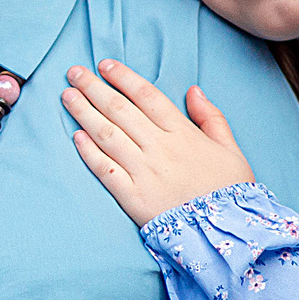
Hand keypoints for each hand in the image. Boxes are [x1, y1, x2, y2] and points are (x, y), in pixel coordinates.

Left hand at [61, 60, 253, 227]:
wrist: (225, 234)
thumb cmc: (230, 191)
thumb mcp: (230, 149)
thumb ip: (211, 117)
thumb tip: (193, 90)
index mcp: (183, 134)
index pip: (147, 96)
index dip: (123, 78)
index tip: (105, 65)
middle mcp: (160, 149)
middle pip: (120, 110)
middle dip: (94, 87)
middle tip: (74, 72)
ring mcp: (143, 172)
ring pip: (107, 135)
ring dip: (84, 112)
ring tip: (67, 95)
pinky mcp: (131, 197)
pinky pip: (104, 169)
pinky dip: (88, 151)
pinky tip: (76, 135)